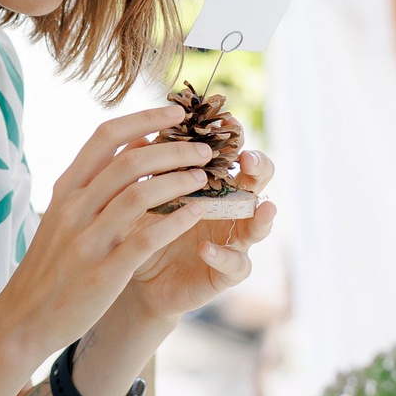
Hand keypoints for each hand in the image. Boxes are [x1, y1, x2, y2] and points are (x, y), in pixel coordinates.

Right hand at [0, 106, 217, 365]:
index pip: (106, 136)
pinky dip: (174, 220)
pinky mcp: (103, 272)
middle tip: (203, 149)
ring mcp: (87, 240)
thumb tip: (135, 145)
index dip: (145, 118)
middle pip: (130, 161)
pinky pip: (145, 238)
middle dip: (174, 149)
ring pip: (140, 194)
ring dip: (179, 180)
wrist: (22, 319)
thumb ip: (93, 184)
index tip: (176, 112)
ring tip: (204, 178)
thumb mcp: (62, 216)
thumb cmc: (49, 266)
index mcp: (66, 189)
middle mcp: (74, 208)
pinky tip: (195, 213)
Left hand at [125, 148, 276, 321]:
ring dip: (262, 217)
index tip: (228, 121)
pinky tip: (204, 248)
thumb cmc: (143, 228)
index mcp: (213, 185)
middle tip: (248, 159)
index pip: (231, 154)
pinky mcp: (224, 273)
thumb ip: (146, 171)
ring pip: (259, 227)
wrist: (133, 274)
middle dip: (260, 169)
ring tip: (262, 207)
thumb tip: (137, 134)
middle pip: (258, 184)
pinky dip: (222, 256)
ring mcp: (232, 242)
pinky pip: (235, 265)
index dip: (234, 137)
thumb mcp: (142, 197)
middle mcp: (229, 210)